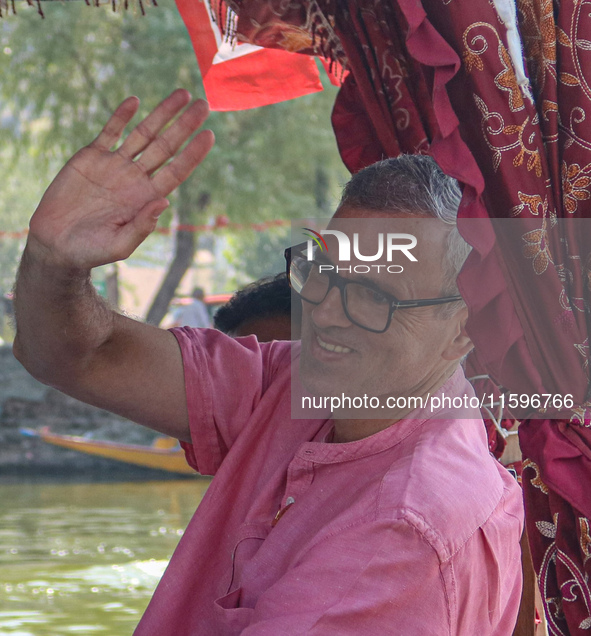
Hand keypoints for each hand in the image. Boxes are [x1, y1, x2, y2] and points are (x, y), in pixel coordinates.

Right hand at [28, 89, 214, 268]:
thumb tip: (164, 201)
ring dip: (162, 114)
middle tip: (204, 105)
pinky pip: (110, 132)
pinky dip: (121, 116)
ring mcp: (115, 165)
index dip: (193, 153)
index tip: (210, 135)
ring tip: (182, 94)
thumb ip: (142, 225)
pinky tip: (135, 102)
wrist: (57, 243)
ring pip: (143, 134)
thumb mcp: (120, 245)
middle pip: (166, 147)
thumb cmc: (92, 250)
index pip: (177, 171)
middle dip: (184, 126)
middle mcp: (136, 178)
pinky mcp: (91, 157)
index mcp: (147, 197)